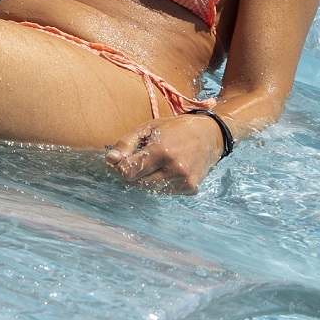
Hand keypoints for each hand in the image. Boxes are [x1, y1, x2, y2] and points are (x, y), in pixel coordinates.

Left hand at [103, 113, 225, 191]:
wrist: (209, 135)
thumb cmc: (174, 128)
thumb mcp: (148, 128)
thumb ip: (126, 143)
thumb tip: (110, 160)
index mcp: (162, 151)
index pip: (129, 171)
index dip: (117, 167)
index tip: (115, 161)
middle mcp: (175, 170)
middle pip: (137, 183)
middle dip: (129, 173)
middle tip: (130, 161)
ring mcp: (184, 182)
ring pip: (149, 189)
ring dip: (142, 179)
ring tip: (148, 163)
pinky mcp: (190, 189)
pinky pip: (163, 192)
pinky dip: (157, 183)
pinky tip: (162, 170)